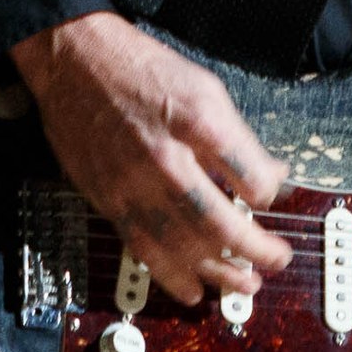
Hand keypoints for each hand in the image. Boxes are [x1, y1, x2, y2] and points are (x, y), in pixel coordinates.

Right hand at [8, 13, 290, 304]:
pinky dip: (170, 275)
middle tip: (276, 260)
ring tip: (245, 286)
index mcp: (196, 121)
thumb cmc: (142, 70)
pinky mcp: (109, 200)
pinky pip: (143, 248)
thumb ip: (237, 136)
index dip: (270, 194)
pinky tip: (192, 290)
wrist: (75, 61)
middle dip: (254, 249)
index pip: (249, 176)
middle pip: (219, 220)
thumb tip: (270, 174)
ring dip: (219, 273)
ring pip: (182, 246)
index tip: (271, 196)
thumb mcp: (204, 87)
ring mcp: (133, 183)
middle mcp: (165, 157)